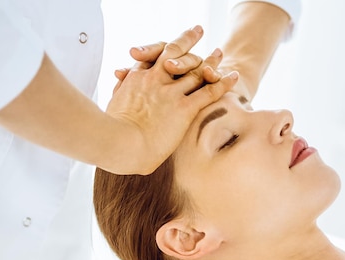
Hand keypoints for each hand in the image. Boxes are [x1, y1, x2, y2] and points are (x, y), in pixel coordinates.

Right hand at [104, 26, 237, 174]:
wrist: (118, 144)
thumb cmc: (111, 134)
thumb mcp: (112, 108)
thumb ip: (119, 96)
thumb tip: (121, 87)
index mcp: (135, 80)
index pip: (151, 59)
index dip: (160, 52)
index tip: (168, 49)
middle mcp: (154, 80)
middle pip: (173, 53)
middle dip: (186, 40)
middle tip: (197, 30)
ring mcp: (170, 93)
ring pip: (195, 71)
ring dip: (210, 61)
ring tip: (220, 53)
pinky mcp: (183, 108)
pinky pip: (209, 92)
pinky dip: (223, 83)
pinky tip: (233, 76)